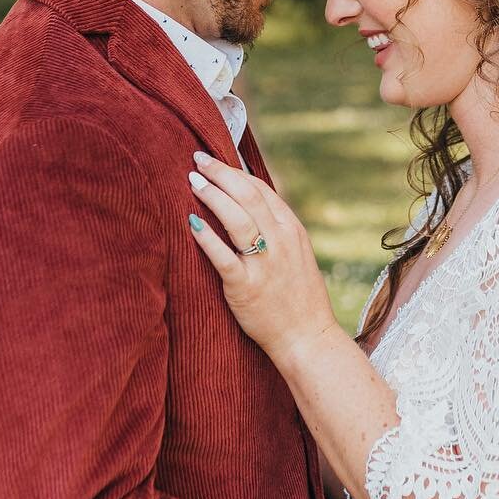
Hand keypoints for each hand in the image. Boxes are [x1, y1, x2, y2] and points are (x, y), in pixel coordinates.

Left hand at [186, 152, 338, 363]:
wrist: (307, 337)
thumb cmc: (298, 297)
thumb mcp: (297, 254)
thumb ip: (276, 229)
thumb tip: (248, 205)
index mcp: (291, 230)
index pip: (260, 190)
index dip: (234, 172)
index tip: (213, 161)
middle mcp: (280, 241)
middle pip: (247, 195)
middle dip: (219, 174)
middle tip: (197, 161)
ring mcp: (264, 264)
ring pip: (237, 218)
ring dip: (212, 196)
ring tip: (192, 182)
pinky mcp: (246, 286)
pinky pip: (223, 256)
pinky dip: (206, 237)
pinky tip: (191, 223)